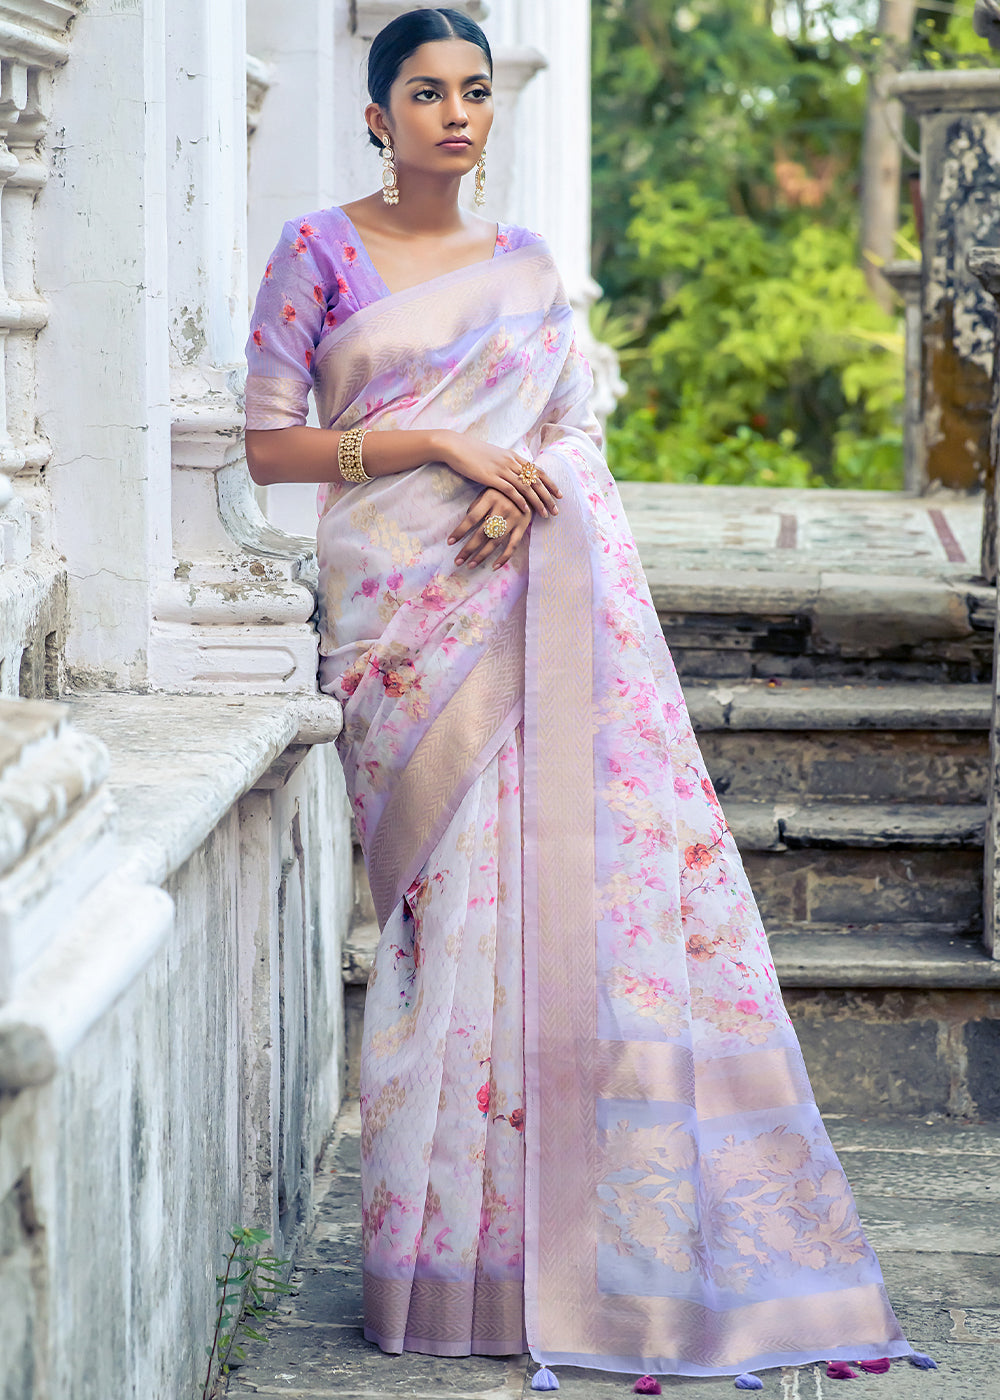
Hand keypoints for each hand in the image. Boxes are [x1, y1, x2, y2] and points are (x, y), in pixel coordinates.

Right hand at [436, 430, 561, 517]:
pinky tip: (526, 510)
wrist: (455, 446)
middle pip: (536, 480)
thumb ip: (505, 463)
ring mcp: (502, 469)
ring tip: (545, 514)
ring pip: (526, 487)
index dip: (550, 483)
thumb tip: (512, 472)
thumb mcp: (494, 455)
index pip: (538, 470)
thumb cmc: (472, 452)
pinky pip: (510, 490)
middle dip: (549, 496)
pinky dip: (520, 501)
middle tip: (557, 509)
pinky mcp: (491, 477)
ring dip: (538, 502)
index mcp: (513, 456)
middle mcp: (511, 462)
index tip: (559, 494)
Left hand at [448, 489, 531, 570]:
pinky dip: (504, 557)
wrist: (529, 486)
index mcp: (490, 498)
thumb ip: (477, 505)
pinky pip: (513, 545)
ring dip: (482, 555)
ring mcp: (513, 519)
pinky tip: (494, 566)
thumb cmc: (503, 490)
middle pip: (482, 533)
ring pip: (495, 541)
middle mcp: (502, 508)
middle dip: (468, 549)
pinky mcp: (522, 527)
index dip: (460, 531)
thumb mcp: (488, 490)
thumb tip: (465, 522)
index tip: (450, 542)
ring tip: (470, 565)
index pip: (472, 518)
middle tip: (458, 561)